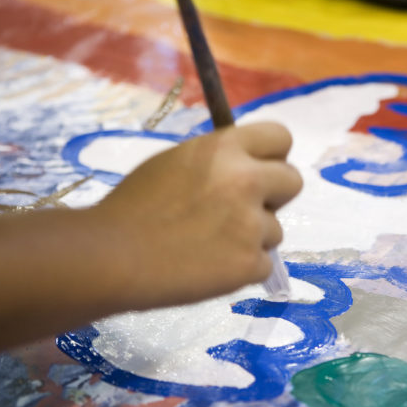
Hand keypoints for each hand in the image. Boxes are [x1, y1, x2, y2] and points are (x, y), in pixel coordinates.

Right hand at [95, 121, 302, 307]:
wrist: (113, 257)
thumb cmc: (133, 208)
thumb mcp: (174, 163)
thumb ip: (217, 162)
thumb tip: (245, 167)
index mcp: (224, 149)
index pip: (281, 137)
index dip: (272, 156)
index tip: (260, 170)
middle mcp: (246, 180)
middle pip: (293, 182)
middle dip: (273, 196)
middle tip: (242, 211)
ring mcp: (252, 224)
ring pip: (275, 230)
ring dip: (251, 238)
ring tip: (208, 245)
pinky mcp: (251, 264)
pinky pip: (263, 264)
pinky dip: (242, 269)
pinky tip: (209, 267)